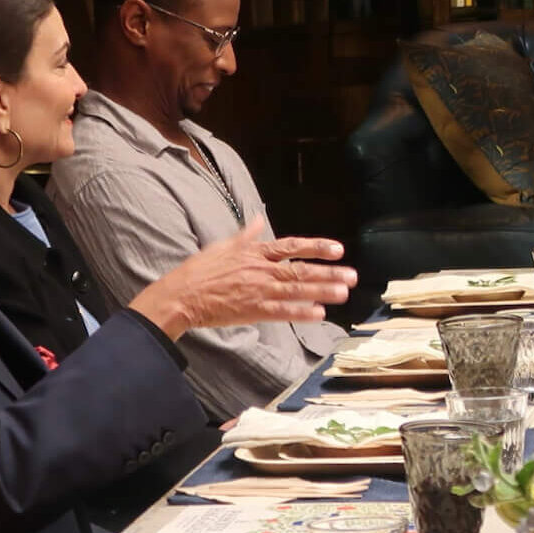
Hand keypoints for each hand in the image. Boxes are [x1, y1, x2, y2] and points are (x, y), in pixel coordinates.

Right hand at [129, 224, 356, 336]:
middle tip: (352, 275)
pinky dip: (301, 312)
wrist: (181, 296)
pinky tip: (319, 313)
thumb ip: (246, 235)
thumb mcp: (222, 246)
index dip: (316, 247)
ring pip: (296, 290)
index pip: (291, 246)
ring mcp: (257, 291)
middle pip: (300, 270)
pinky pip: (282, 311)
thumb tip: (259, 219)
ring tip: (344, 292)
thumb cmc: (199, 271)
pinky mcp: (252, 311)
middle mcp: (260, 270)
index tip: (338, 249)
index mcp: (254, 252)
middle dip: (329, 272)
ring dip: (322, 291)